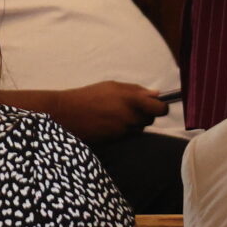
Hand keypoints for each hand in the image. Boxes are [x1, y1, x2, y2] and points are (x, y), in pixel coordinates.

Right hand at [45, 82, 164, 143]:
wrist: (66, 113)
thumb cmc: (89, 96)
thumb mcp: (113, 86)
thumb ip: (136, 90)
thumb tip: (156, 95)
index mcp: (132, 101)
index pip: (161, 109)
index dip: (161, 107)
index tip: (156, 104)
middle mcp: (130, 117)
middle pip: (150, 119)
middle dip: (144, 113)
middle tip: (130, 107)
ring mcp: (122, 131)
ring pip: (138, 128)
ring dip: (133, 122)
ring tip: (115, 114)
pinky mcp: (114, 140)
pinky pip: (126, 135)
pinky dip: (122, 130)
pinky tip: (109, 122)